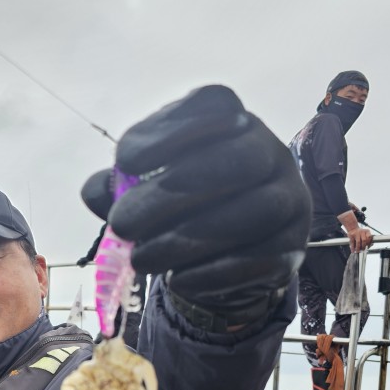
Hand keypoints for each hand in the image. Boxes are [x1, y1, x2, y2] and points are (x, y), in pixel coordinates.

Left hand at [103, 85, 310, 330]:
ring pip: (254, 212)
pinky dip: (215, 273)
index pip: (213, 106)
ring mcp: (290, 198)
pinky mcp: (294, 247)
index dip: (170, 129)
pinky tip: (176, 282)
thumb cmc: (181, 206)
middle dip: (171, 195)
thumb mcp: (144, 189)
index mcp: (233, 121)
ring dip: (189, 239)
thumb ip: (118, 186)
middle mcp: (271, 151)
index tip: (126, 161)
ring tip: (140, 260)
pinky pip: (263, 258)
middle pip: (237, 162)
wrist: (227, 253)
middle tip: (121, 225)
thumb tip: (94, 191)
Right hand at [339, 208, 373, 252]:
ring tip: (358, 251)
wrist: (352, 228)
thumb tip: (371, 245)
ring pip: (358, 242)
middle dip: (363, 246)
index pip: (369, 237)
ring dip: (358, 247)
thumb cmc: (360, 233)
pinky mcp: (351, 235)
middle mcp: (362, 231)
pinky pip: (352, 242)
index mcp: (367, 231)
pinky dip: (352, 247)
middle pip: (364, 240)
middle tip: (362, 249)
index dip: (369, 242)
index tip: (367, 246)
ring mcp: (356, 233)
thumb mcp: (365, 234)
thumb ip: (368, 239)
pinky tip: (353, 250)